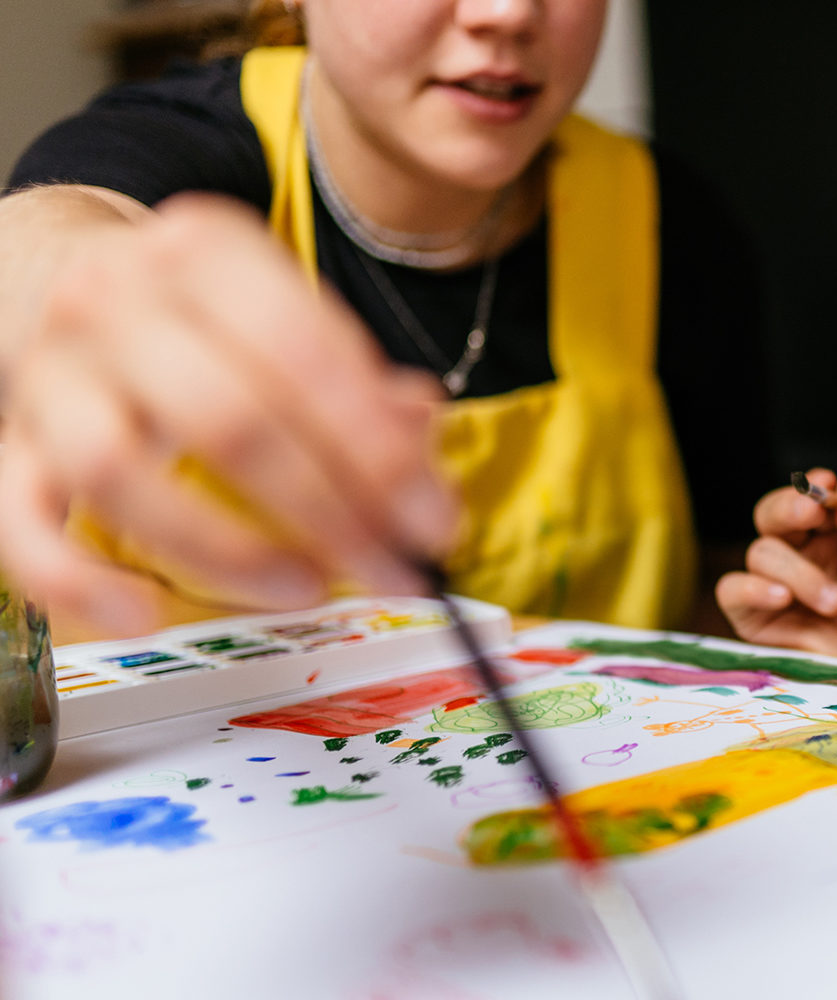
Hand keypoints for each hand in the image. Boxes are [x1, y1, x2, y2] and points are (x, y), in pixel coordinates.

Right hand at [0, 192, 458, 634]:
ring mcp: (49, 373)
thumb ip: (355, 374)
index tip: (433, 517)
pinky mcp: (8, 442)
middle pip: (227, 418)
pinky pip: (22, 523)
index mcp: (203, 251)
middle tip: (391, 566)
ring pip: (118, 472)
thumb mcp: (279, 304)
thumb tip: (418, 432)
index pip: (303, 352)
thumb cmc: (196, 307)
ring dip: (224, 550)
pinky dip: (79, 581)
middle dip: (327, 508)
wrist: (53, 266)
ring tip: (306, 587)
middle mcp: (114, 301)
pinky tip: (146, 613)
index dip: (377, 447)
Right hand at [716, 469, 836, 659]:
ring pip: (762, 552)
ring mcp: (775, 585)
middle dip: (789, 507)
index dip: (812, 487)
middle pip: (772, 513)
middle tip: (813, 514)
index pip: (810, 497)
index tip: (827, 486)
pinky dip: (751, 587)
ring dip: (798, 571)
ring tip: (835, 602)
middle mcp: (800, 554)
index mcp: (834, 535)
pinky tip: (782, 597)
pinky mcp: (755, 618)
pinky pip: (732, 590)